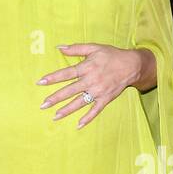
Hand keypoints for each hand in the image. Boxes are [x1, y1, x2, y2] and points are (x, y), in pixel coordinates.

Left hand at [37, 44, 154, 127]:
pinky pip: (95, 110)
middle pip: (70, 90)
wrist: (132, 65)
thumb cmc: (111, 55)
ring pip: (80, 102)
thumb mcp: (94, 47)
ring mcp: (98, 91)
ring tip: (55, 116)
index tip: (40, 82)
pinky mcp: (106, 99)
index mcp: (87, 67)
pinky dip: (87, 118)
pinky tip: (78, 125)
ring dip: (67, 110)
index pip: (66, 73)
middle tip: (43, 105)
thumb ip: (76, 48)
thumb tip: (59, 48)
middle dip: (55, 98)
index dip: (53, 78)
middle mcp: (91, 80)